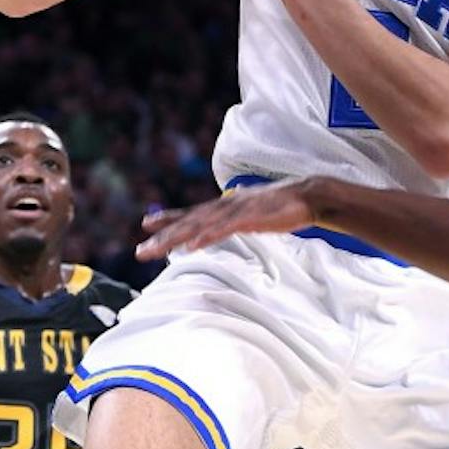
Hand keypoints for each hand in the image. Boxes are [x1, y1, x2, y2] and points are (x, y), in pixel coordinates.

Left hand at [138, 179, 317, 258]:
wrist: (308, 196)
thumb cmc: (281, 207)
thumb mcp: (252, 214)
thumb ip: (235, 219)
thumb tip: (225, 226)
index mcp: (225, 207)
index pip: (191, 213)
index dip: (168, 218)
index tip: (145, 225)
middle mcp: (225, 206)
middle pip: (188, 222)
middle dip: (162, 237)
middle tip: (140, 252)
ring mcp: (236, 211)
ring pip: (199, 226)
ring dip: (176, 238)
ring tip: (156, 251)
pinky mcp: (250, 218)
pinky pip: (224, 230)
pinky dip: (207, 237)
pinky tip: (192, 247)